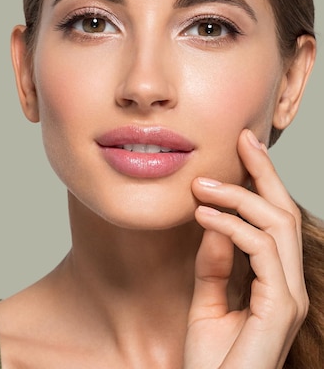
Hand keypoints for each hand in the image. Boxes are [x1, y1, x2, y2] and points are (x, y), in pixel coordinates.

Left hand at [184, 129, 308, 367]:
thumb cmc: (210, 360)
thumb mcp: (206, 302)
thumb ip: (213, 265)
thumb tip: (212, 226)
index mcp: (274, 282)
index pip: (273, 221)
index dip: (262, 181)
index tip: (244, 147)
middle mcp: (288, 285)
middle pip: (284, 214)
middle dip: (262, 173)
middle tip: (238, 142)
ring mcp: (289, 297)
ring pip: (277, 226)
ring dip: (238, 198)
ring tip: (200, 187)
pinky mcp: (281, 308)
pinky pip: (261, 252)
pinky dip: (233, 227)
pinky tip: (204, 217)